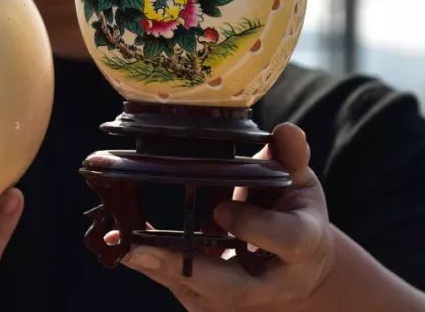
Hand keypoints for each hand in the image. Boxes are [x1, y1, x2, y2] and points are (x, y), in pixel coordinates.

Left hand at [121, 123, 335, 311]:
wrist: (301, 269)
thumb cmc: (296, 215)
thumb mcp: (299, 182)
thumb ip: (291, 157)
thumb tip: (286, 130)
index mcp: (302, 245)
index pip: (284, 240)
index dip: (254, 228)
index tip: (222, 211)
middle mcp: (273, 281)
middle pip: (232, 286)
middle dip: (185, 269)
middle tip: (140, 248)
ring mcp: (244, 299)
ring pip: (200, 293)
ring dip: (160, 269)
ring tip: (123, 244)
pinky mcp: (217, 304)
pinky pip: (182, 287)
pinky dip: (152, 265)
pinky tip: (122, 244)